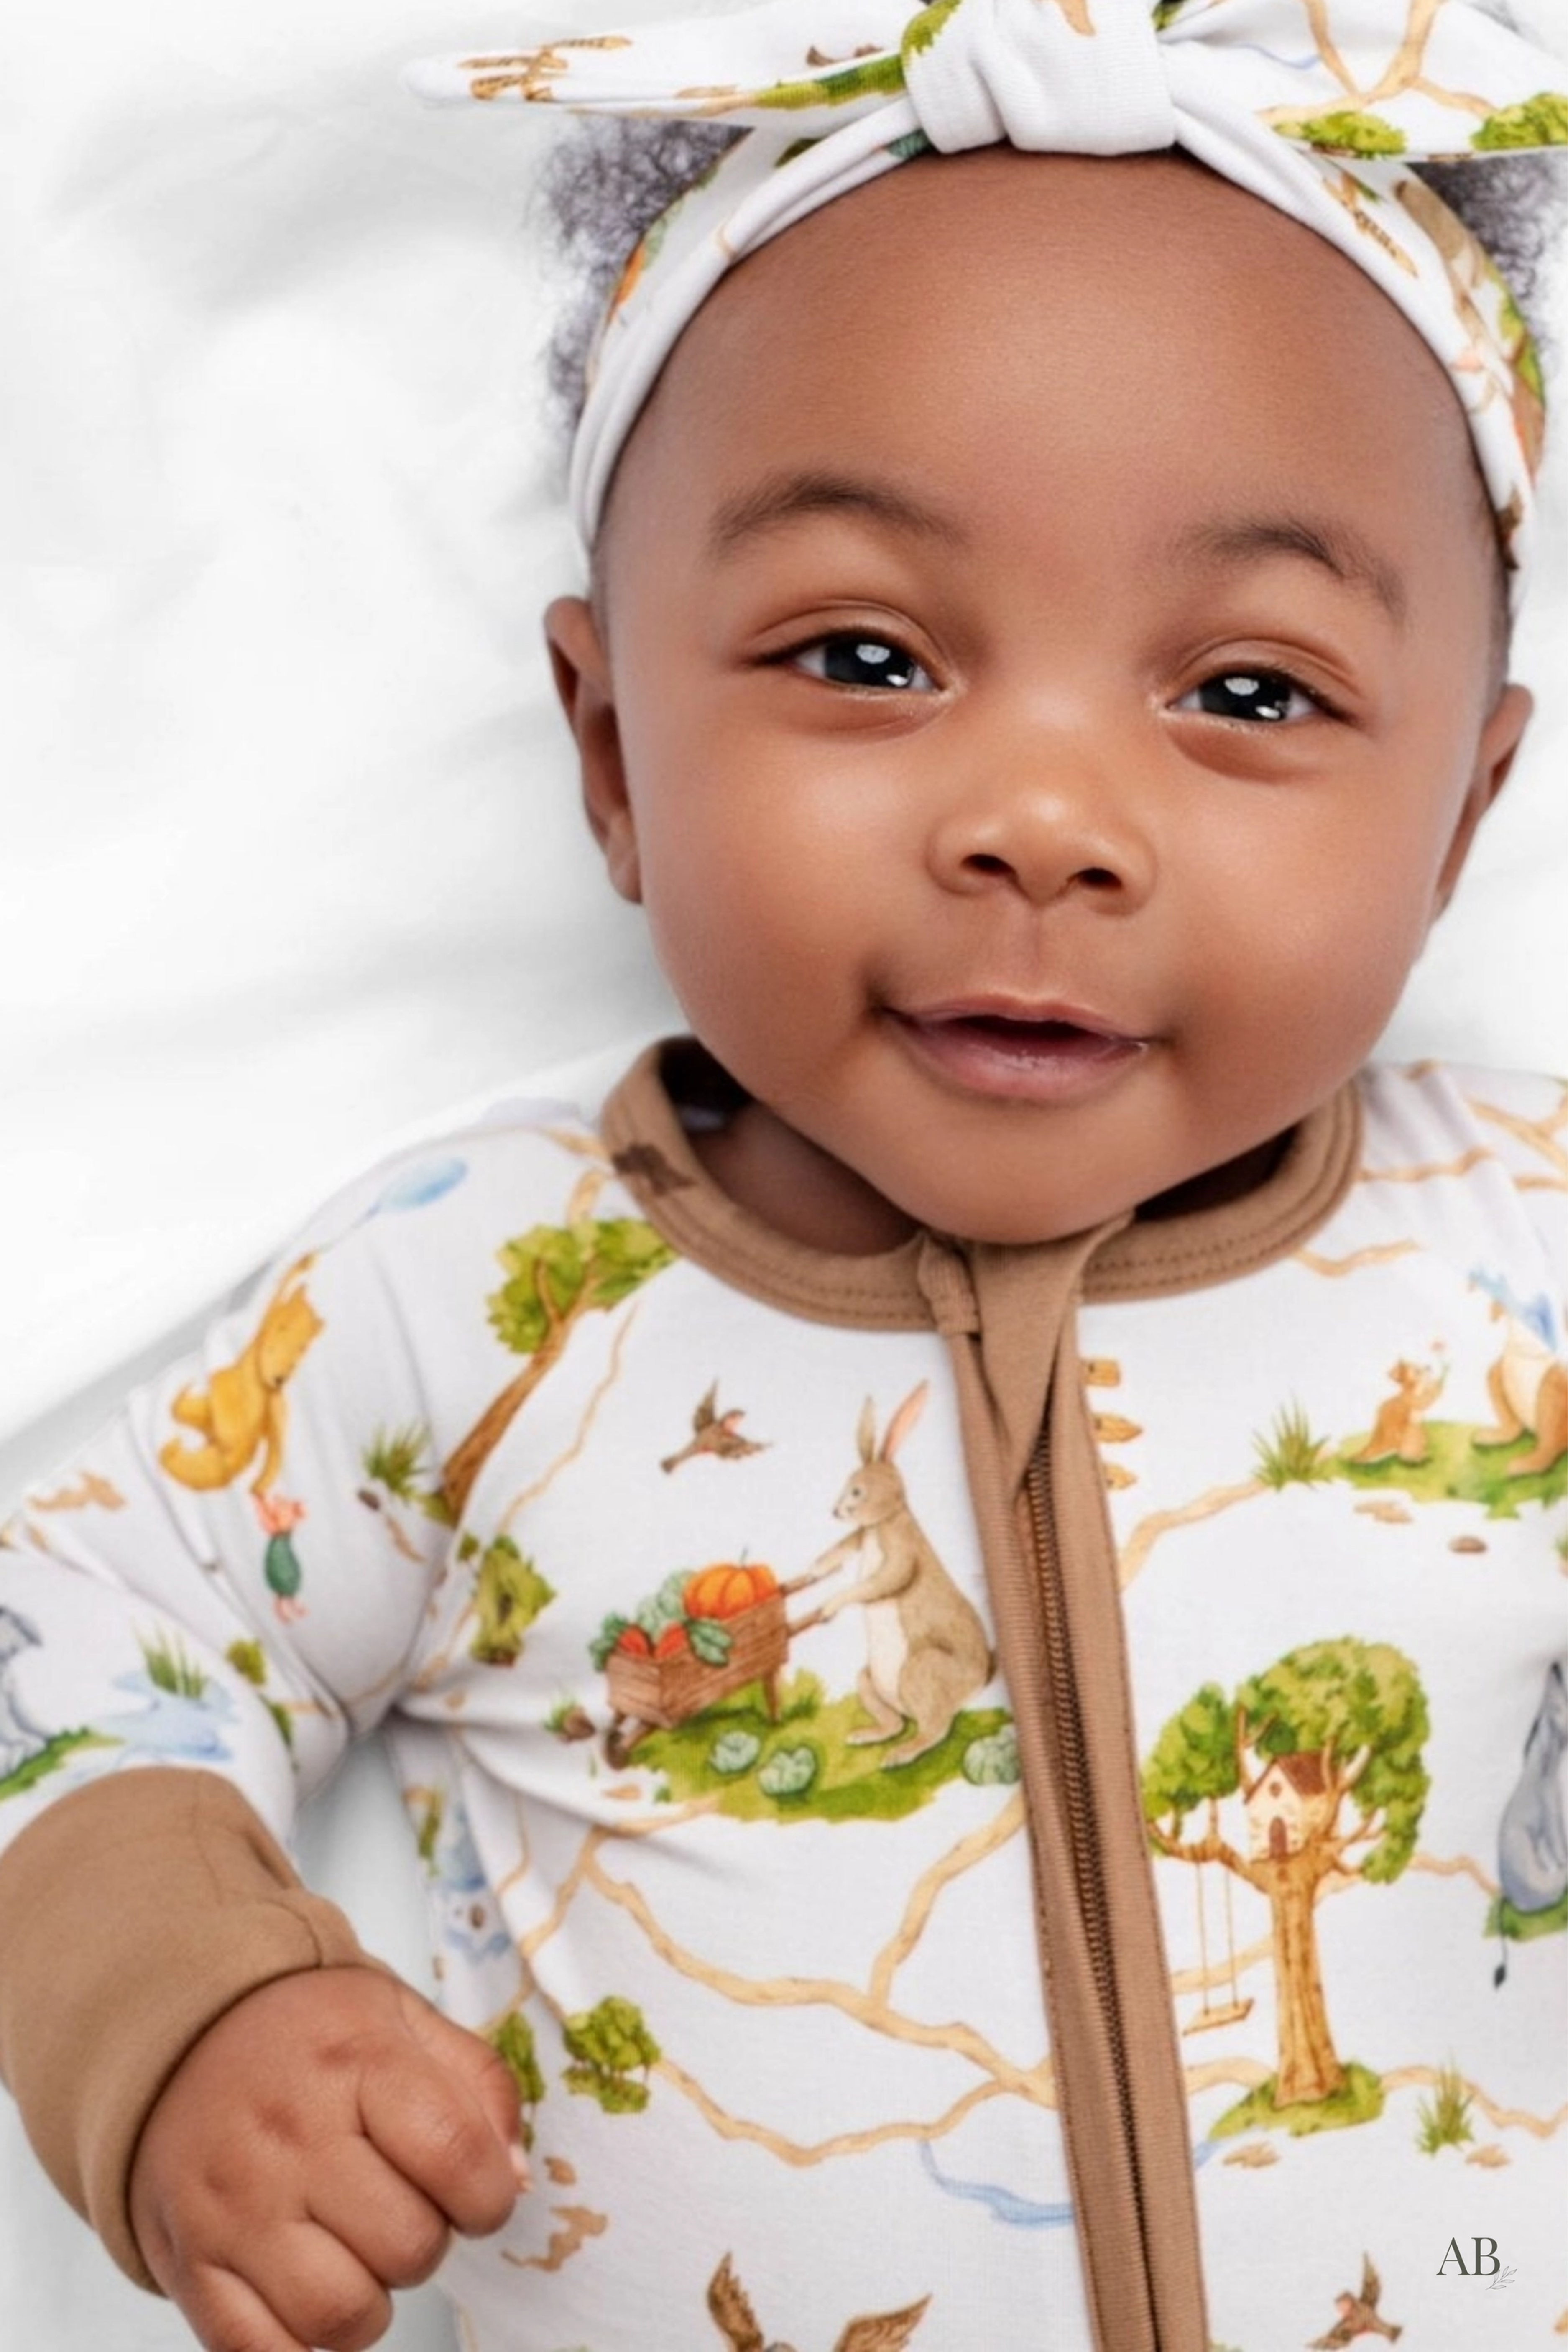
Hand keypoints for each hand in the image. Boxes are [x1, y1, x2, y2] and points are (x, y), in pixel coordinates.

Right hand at [128, 1966, 528, 2351]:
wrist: (183, 2037)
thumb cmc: (311, 2037)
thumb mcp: (405, 2019)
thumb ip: (479, 2087)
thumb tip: (514, 2180)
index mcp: (355, 2061)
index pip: (455, 2155)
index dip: (489, 2194)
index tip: (478, 2190)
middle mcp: (290, 2136)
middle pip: (408, 2247)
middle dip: (428, 2241)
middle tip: (402, 2207)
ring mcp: (233, 2208)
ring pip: (341, 2315)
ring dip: (371, 2301)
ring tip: (356, 2252)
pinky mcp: (190, 2265)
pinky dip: (301, 2344)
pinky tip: (309, 2291)